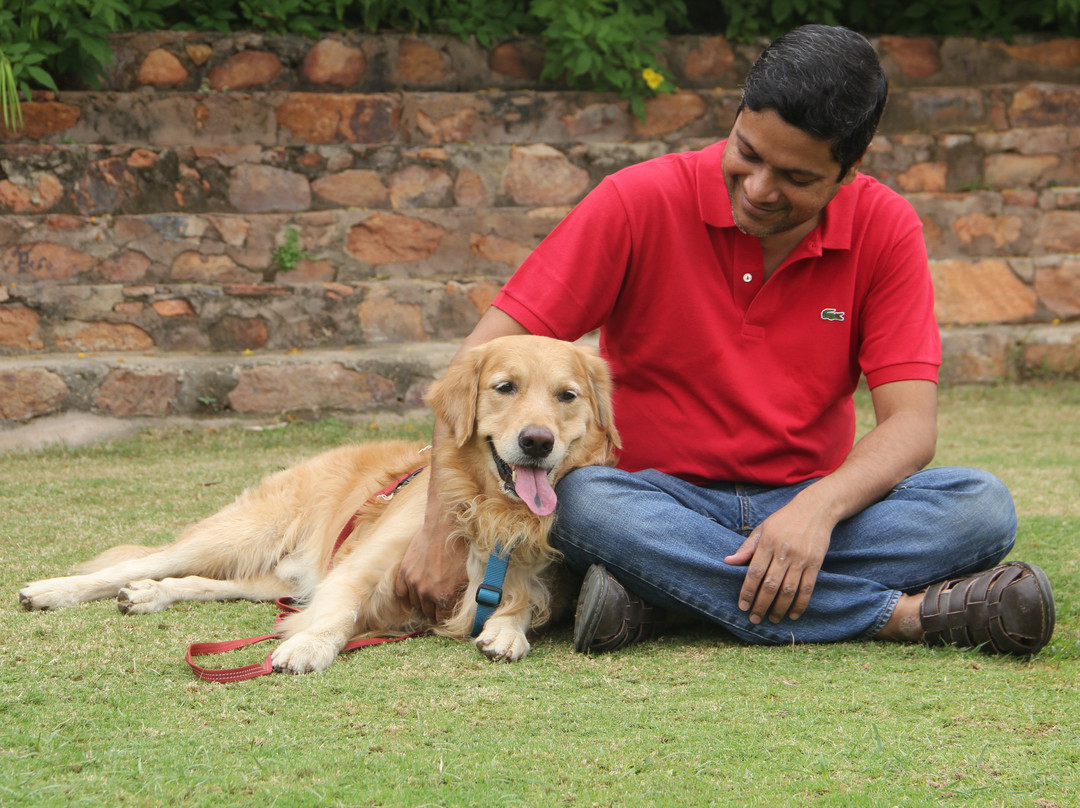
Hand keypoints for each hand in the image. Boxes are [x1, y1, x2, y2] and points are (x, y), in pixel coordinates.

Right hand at [394, 519, 467, 622]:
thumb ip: (461, 597)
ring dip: (422, 602)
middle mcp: (426, 592)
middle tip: (440, 601)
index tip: (448, 611)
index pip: (442, 619)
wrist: (445, 527)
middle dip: (435, 610)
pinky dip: (407, 593)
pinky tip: (415, 588)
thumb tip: (459, 611)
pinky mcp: (404, 572)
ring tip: (429, 593)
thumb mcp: (467, 576)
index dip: (446, 616)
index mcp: (444, 596)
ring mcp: (413, 582)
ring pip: (415, 604)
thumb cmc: (459, 549)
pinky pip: (401, 593)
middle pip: (428, 613)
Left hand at [723, 497, 833, 624]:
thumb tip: (728, 562)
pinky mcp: (816, 564)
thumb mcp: (762, 528)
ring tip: (771, 619)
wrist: (815, 510)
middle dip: (761, 605)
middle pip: (770, 585)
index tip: (742, 606)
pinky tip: (793, 615)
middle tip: (754, 619)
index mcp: (767, 542)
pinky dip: (800, 604)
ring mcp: (801, 559)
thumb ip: (747, 547)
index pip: (755, 572)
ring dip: (779, 608)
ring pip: (788, 590)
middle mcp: (784, 552)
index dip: (747, 591)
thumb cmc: (784, 520)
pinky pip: (807, 589)